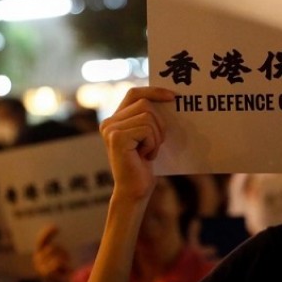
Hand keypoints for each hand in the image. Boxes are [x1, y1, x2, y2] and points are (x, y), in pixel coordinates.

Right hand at [33, 224, 71, 281]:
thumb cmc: (62, 268)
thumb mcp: (60, 255)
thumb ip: (56, 246)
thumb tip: (56, 231)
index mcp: (39, 254)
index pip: (41, 241)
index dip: (47, 233)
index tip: (56, 227)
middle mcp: (37, 260)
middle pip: (53, 247)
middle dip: (63, 251)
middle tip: (66, 259)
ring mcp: (40, 268)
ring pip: (57, 255)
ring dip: (65, 259)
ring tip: (65, 266)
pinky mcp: (46, 274)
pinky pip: (57, 262)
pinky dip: (65, 265)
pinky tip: (65, 271)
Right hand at [99, 86, 174, 201]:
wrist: (135, 190)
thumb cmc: (144, 165)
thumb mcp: (148, 136)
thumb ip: (150, 117)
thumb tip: (170, 97)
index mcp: (115, 119)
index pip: (134, 93)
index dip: (154, 91)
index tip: (173, 96)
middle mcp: (109, 122)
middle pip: (145, 104)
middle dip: (159, 124)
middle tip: (155, 144)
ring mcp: (111, 129)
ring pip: (148, 116)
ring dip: (156, 136)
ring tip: (148, 152)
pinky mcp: (117, 137)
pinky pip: (147, 129)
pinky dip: (152, 144)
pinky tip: (145, 156)